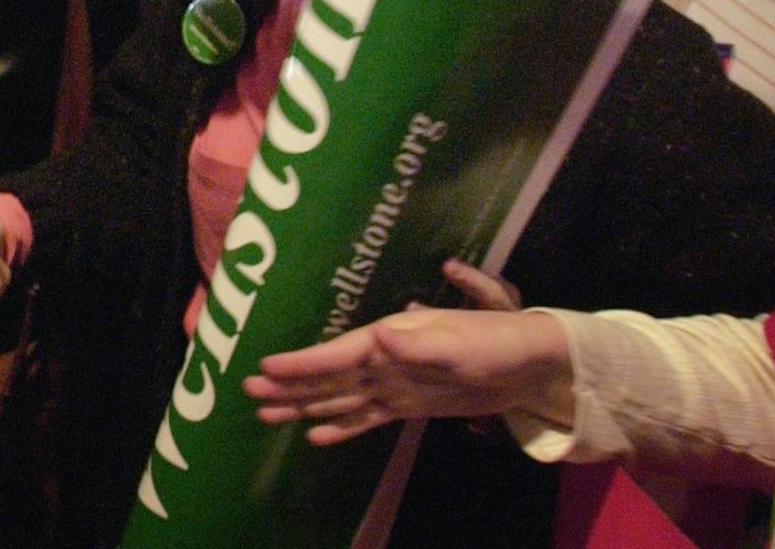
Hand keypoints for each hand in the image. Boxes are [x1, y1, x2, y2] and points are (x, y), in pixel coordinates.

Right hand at [244, 259, 562, 446]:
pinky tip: (315, 436)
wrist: (526, 363)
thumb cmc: (494, 342)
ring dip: (302, 405)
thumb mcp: (460, 342)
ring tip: (266, 414)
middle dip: (288, 384)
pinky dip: (339, 426)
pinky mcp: (406, 405)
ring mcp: (392, 385)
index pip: (335, 353)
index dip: (300, 362)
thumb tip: (381, 343)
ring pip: (337, 397)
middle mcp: (381, 360)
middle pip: (326, 376)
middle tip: (248, 391)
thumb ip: (420, 345)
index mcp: (387, 339)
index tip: (265, 366)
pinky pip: (364, 418)